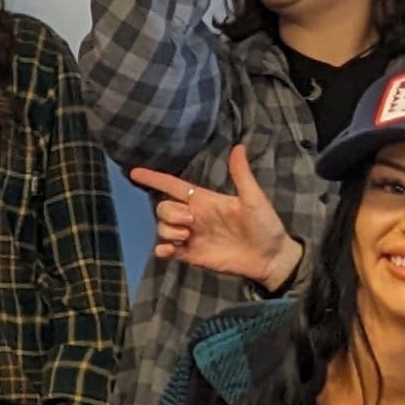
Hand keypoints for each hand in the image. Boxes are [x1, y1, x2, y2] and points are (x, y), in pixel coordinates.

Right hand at [129, 145, 295, 287]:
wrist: (270, 257)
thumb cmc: (265, 225)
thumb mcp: (253, 198)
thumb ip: (241, 175)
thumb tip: (239, 146)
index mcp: (205, 201)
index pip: (173, 186)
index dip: (154, 178)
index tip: (135, 173)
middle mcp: (194, 217)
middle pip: (163, 208)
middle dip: (169, 213)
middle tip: (191, 223)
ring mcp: (191, 236)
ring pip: (162, 228)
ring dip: (168, 231)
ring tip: (188, 237)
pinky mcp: (191, 255)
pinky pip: (166, 250)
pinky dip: (162, 250)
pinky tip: (170, 251)